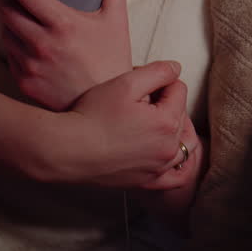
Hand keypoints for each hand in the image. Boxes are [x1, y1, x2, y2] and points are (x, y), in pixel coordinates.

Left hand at [0, 0, 131, 109]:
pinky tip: (19, 35)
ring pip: (5, 32)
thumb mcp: (117, 20)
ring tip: (11, 6)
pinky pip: (10, 55)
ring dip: (4, 16)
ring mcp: (31, 65)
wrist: (107, 109)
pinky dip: (12, 41)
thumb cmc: (112, 61)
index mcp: (63, 24)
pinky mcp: (24, 82)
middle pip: (7, 9)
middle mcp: (42, 44)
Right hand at [48, 60, 193, 189]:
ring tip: (152, 121)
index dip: (159, 81)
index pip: (179, 89)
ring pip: (183, 143)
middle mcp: (169, 148)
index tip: (138, 84)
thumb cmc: (93, 115)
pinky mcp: (147, 181)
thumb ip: (158, 72)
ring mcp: (159, 167)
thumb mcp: (126, 83)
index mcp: (167, 122)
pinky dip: (176, 164)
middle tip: (138, 99)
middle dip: (165, 102)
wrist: (68, 149)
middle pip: (180, 114)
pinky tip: (164, 153)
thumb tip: (177, 69)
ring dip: (174, 129)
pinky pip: (175, 176)